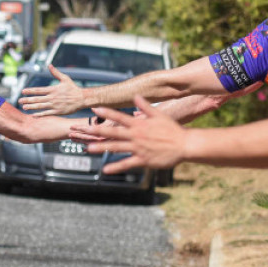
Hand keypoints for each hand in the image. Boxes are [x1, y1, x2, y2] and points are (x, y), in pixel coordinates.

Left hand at [18, 65, 84, 115]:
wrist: (82, 98)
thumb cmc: (73, 88)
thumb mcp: (65, 79)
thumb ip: (55, 73)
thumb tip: (49, 65)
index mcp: (53, 89)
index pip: (38, 90)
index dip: (30, 91)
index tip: (23, 91)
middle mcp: (52, 98)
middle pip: (37, 99)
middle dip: (27, 100)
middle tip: (19, 100)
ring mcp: (54, 105)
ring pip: (40, 106)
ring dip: (31, 107)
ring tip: (24, 107)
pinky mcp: (58, 112)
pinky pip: (47, 113)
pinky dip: (39, 114)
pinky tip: (33, 115)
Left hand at [68, 97, 186, 173]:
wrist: (184, 145)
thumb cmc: (172, 129)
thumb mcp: (159, 115)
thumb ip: (145, 106)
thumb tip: (136, 95)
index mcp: (139, 124)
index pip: (120, 116)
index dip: (107, 112)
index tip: (94, 108)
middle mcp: (136, 135)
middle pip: (113, 132)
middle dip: (97, 130)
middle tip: (83, 129)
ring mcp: (138, 148)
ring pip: (116, 147)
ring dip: (102, 148)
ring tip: (88, 149)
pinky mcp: (143, 160)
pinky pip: (126, 164)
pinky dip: (116, 167)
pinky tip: (105, 170)